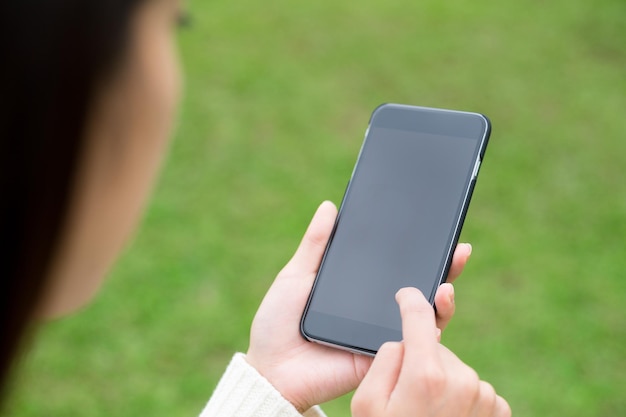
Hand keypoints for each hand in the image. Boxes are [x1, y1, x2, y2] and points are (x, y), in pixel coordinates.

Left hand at [246, 201, 472, 411]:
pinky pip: (414, 343)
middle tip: (458, 249)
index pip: (395, 264)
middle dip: (443, 267)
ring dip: (443, 296)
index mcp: (359, 287)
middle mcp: (376, 308)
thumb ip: (316, 244)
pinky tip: (436, 307)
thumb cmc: (278, 322)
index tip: (436, 226)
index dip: (417, 247)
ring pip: (424, 314)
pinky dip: (430, 327)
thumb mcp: (297, 275)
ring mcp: (382, 332)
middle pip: (418, 286)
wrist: (271, 369)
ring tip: (447, 281)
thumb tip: (330, 205)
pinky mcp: (383, 356)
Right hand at [352, 288, 510, 416]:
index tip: (406, 294)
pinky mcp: (497, 409)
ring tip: (427, 414)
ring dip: (441, 380)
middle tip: (408, 396)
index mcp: (427, 374)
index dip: (409, 300)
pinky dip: (460, 396)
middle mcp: (463, 379)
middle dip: (421, 361)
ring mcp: (484, 395)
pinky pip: (472, 386)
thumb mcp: (366, 404)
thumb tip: (404, 341)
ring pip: (454, 368)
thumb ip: (384, 360)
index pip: (420, 316)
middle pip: (434, 348)